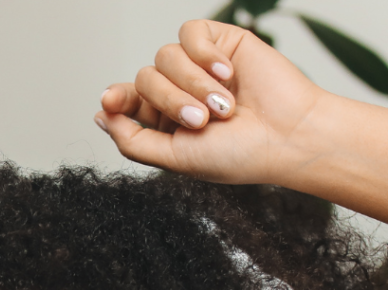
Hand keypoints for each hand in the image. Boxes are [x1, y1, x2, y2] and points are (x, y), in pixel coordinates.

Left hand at [95, 20, 325, 186]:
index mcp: (165, 123)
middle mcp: (178, 93)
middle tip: (201, 122)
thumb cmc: (238, 155)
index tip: (111, 100)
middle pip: (145, 79)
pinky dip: (204, 54)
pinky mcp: (219, 43)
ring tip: (224, 107)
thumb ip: (133, 141)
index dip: (117, 99)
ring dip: (193, 84)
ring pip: (165, 57)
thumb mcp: (176, 159)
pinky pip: (189, 34)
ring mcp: (197, 67)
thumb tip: (100, 116)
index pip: (128, 102)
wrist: (287, 135)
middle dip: (170, 101)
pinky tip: (228, 74)